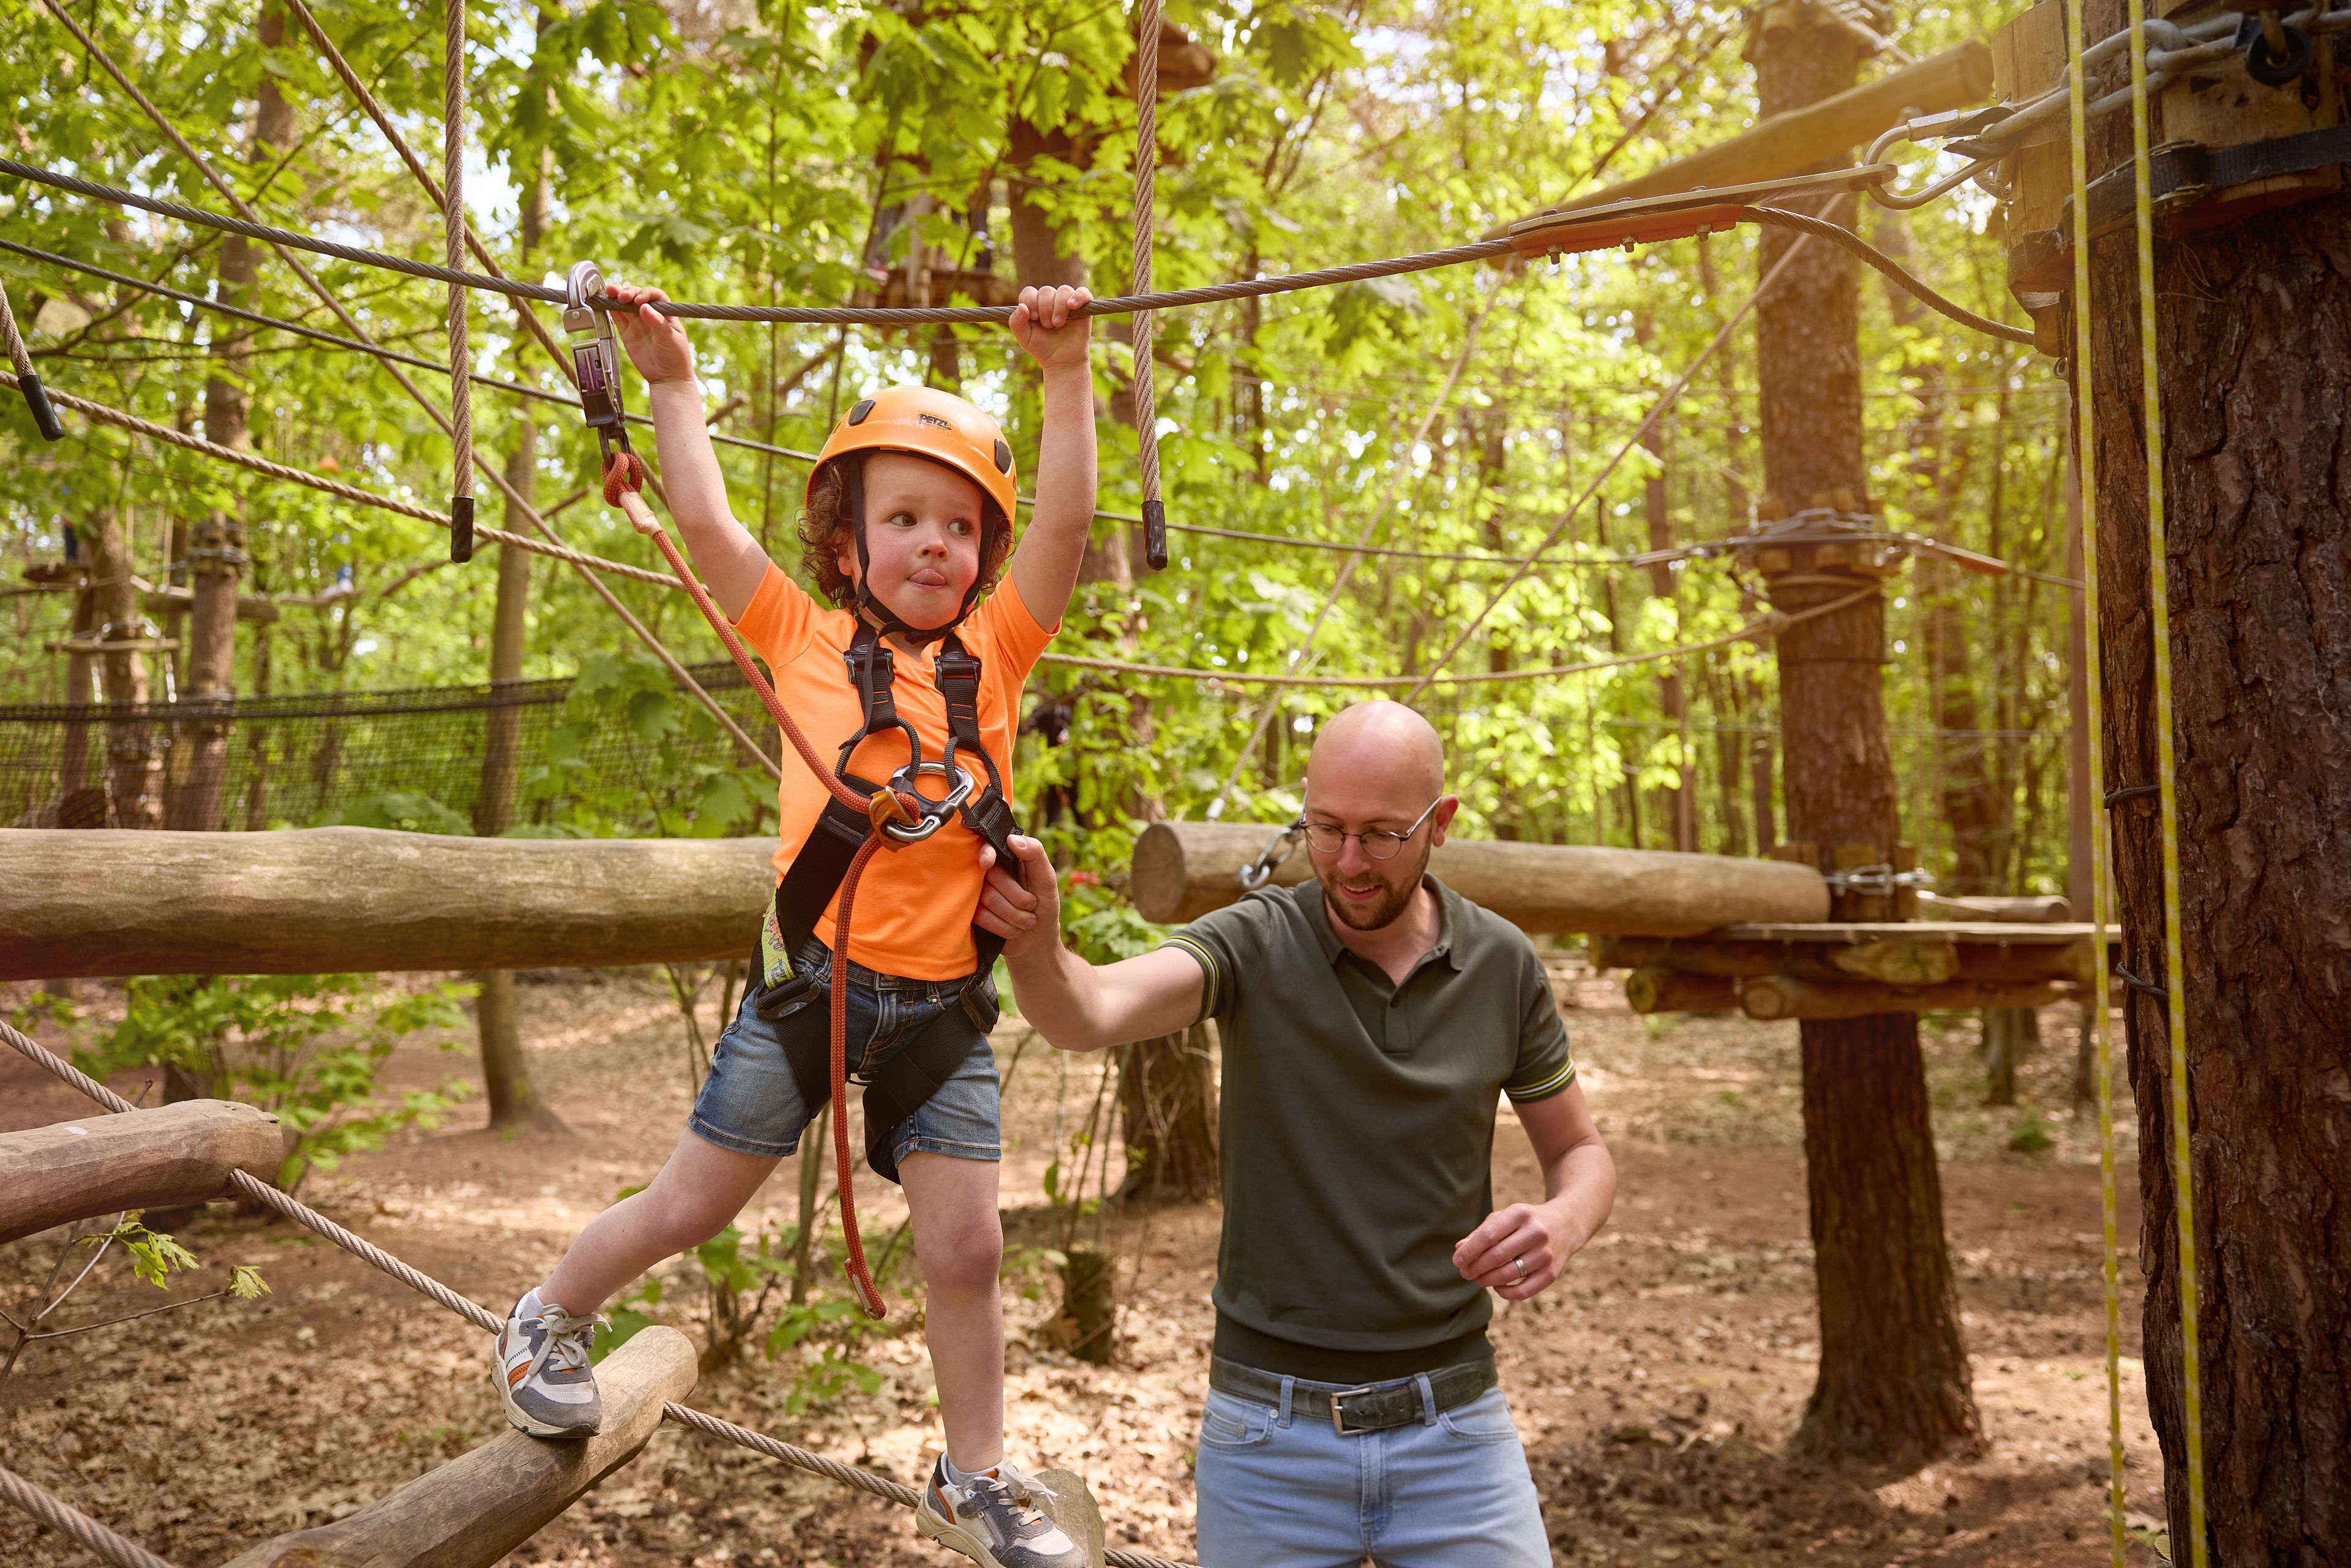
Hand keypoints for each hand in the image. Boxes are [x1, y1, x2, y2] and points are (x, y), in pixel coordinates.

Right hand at [604, 280, 697, 384]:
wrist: (666, 377)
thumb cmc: (675, 358)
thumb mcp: (670, 339)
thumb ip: (658, 323)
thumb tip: (644, 307)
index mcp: (665, 313)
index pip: (655, 296)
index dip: (646, 294)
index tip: (639, 300)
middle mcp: (650, 315)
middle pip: (637, 297)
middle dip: (629, 292)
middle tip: (622, 297)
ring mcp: (638, 323)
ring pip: (626, 304)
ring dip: (617, 296)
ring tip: (610, 292)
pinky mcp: (627, 332)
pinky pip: (618, 317)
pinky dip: (611, 309)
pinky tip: (606, 304)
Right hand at [974, 834, 1062, 958]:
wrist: (1038, 941)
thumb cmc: (1044, 906)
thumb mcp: (1047, 879)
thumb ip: (1036, 855)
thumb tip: (1012, 838)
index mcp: (1007, 858)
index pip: (988, 847)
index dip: (986, 853)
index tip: (988, 863)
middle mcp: (990, 873)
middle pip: (991, 876)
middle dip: (1017, 897)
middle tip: (1032, 905)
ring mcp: (979, 894)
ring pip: (986, 897)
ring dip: (1013, 914)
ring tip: (1026, 920)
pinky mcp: (973, 914)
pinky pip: (980, 916)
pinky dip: (1002, 926)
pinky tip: (1013, 929)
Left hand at [1009, 285, 1091, 372]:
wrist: (1062, 361)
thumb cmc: (1042, 348)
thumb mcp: (1024, 338)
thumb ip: (1016, 322)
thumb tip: (1022, 306)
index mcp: (1034, 304)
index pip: (1029, 292)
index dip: (1030, 301)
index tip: (1033, 317)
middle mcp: (1050, 300)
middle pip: (1046, 291)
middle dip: (1045, 308)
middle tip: (1048, 326)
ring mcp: (1067, 302)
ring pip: (1063, 291)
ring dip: (1059, 307)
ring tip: (1058, 324)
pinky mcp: (1083, 307)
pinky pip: (1083, 292)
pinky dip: (1078, 297)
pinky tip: (1072, 306)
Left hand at [1453, 1201, 1575, 1301]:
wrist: (1566, 1224)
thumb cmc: (1526, 1222)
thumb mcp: (1505, 1218)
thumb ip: (1481, 1232)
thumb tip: (1459, 1249)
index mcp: (1520, 1214)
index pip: (1488, 1236)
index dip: (1469, 1251)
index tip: (1457, 1261)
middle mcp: (1536, 1232)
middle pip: (1496, 1256)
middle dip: (1475, 1267)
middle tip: (1465, 1273)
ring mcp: (1546, 1254)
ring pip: (1508, 1274)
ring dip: (1487, 1280)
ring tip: (1477, 1279)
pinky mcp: (1552, 1273)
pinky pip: (1524, 1291)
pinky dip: (1505, 1292)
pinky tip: (1497, 1287)